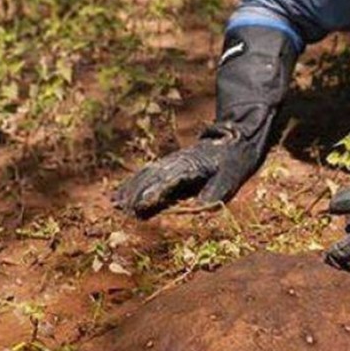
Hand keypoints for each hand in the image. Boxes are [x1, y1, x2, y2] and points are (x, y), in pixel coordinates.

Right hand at [112, 124, 257, 217]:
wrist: (235, 139)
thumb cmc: (233, 161)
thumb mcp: (230, 177)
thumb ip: (215, 192)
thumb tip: (201, 207)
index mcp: (191, 166)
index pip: (169, 181)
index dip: (154, 194)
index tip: (140, 206)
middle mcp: (177, 163)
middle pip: (151, 178)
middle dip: (135, 194)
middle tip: (121, 211)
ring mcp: (171, 162)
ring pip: (145, 175)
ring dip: (129, 189)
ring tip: (114, 204)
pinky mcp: (169, 165)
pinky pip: (146, 174)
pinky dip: (131, 183)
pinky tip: (119, 194)